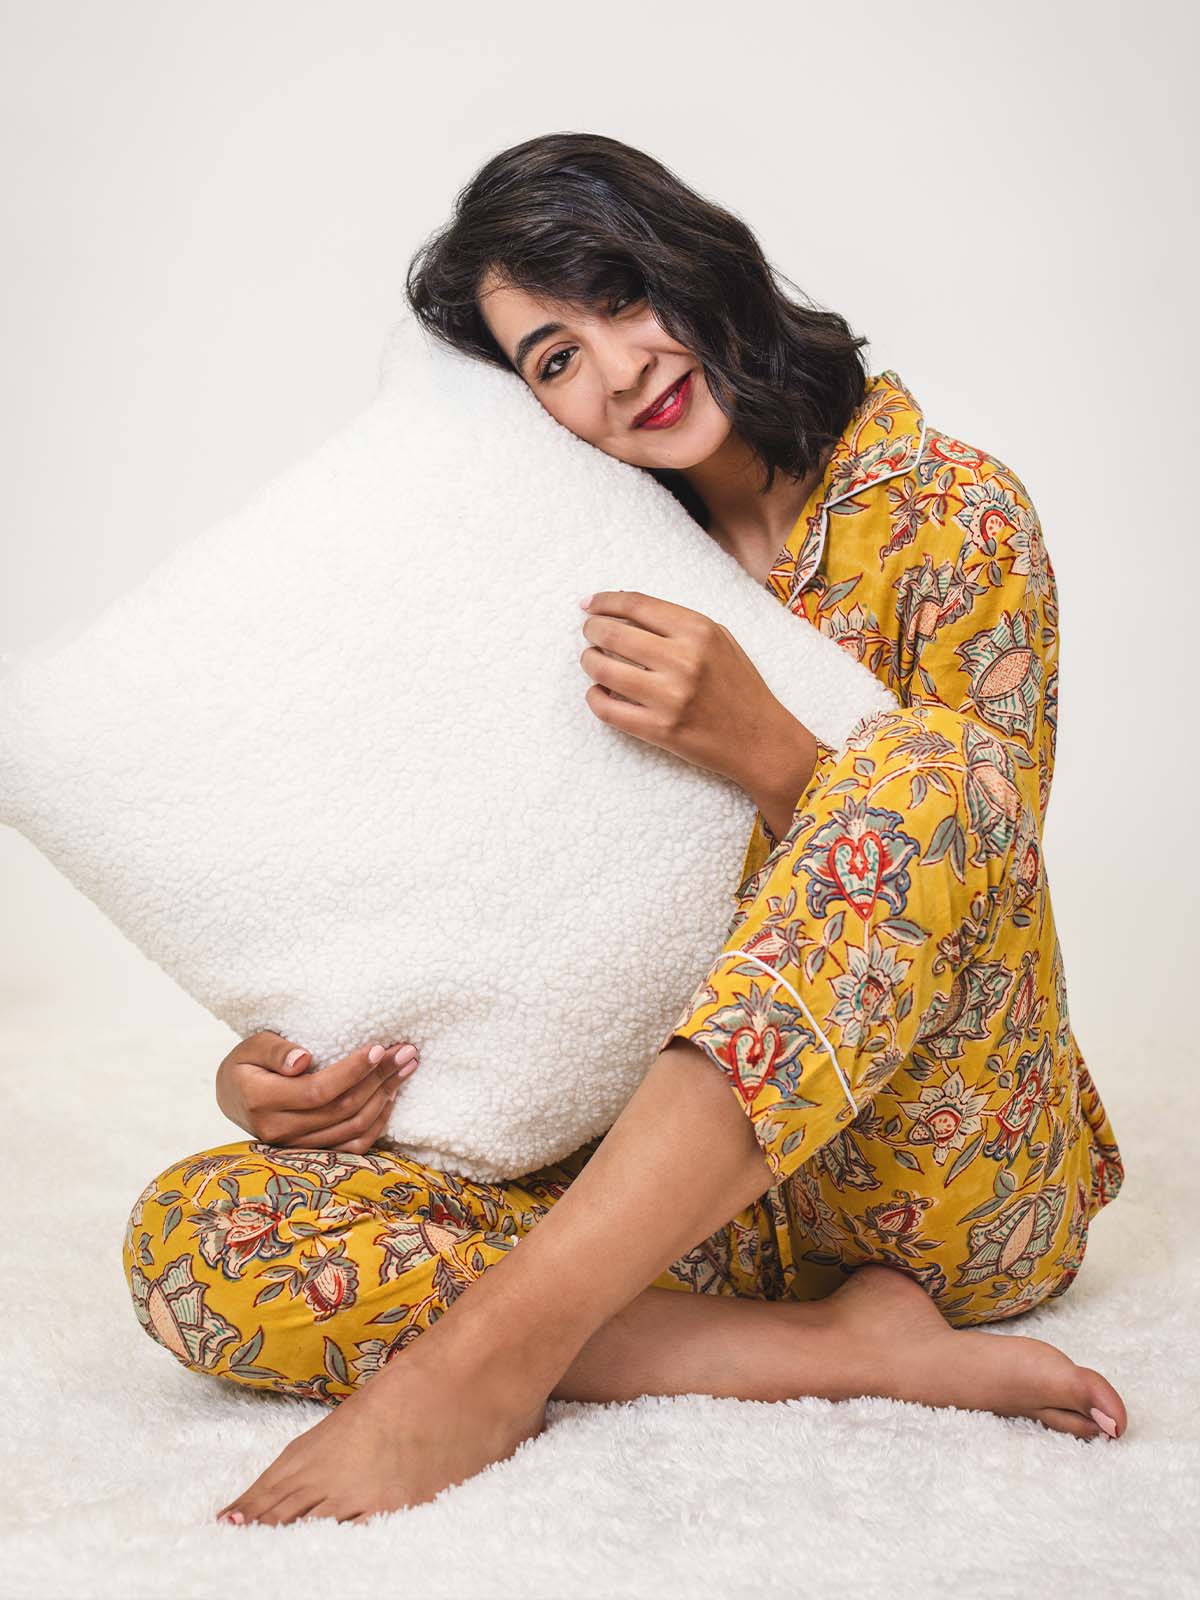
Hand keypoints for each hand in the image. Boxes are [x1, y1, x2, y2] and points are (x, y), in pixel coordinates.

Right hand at [215, 1030, 419, 1152]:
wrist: (235, 1098)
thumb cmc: (246, 1065)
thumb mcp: (251, 1046)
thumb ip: (275, 1050)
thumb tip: (302, 1059)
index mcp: (262, 1100)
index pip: (318, 1091)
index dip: (352, 1072)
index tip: (378, 1049)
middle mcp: (279, 1130)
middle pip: (342, 1109)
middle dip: (379, 1078)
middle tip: (405, 1052)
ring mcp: (296, 1146)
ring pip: (353, 1128)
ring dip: (385, 1097)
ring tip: (405, 1068)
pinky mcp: (311, 1154)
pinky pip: (353, 1146)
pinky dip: (378, 1123)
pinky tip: (391, 1096)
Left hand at [578, 590, 813, 801]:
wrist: (761, 740)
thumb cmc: (739, 686)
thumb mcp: (719, 640)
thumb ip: (677, 622)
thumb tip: (623, 605)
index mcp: (699, 631)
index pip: (636, 605)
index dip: (604, 601)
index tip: (588, 604)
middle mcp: (683, 661)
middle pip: (613, 634)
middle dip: (592, 630)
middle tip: (589, 633)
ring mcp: (670, 697)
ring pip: (602, 670)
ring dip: (589, 661)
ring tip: (592, 660)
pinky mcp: (659, 730)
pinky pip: (607, 710)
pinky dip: (594, 698)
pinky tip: (598, 693)